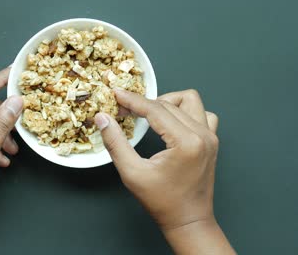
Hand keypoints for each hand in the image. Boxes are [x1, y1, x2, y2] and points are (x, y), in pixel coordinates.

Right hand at [95, 89, 234, 253]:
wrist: (188, 220)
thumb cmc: (162, 202)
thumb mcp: (132, 173)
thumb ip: (115, 143)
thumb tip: (103, 119)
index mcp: (186, 142)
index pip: (155, 109)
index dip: (132, 100)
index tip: (116, 94)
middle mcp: (203, 135)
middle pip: (169, 103)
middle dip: (143, 103)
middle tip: (123, 110)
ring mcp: (211, 137)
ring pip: (190, 101)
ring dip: (168, 102)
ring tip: (149, 113)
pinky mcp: (211, 141)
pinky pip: (202, 114)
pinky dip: (185, 112)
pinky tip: (171, 122)